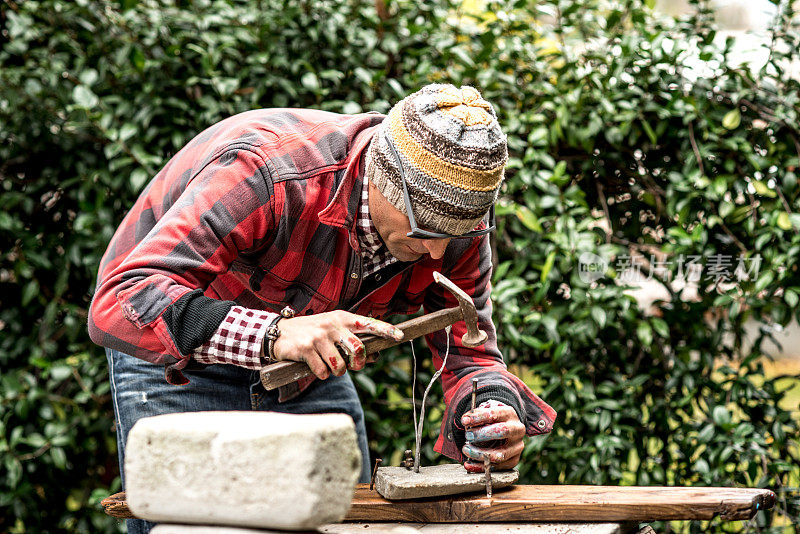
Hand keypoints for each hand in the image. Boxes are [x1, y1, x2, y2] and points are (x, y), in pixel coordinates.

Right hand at [271, 310, 402, 379]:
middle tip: (353, 366)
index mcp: (342, 318)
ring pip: (340, 365)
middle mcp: (332, 325)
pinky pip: (323, 371)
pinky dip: (322, 374)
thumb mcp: (333, 331)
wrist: (280, 333)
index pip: (368, 323)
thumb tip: (376, 357)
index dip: (385, 330)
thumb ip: (353, 341)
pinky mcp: (306, 349)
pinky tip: (316, 367)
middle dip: (358, 364)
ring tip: (331, 367)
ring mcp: (318, 336)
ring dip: (337, 372)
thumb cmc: (313, 333)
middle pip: (358, 349)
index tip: (400, 336)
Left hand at [461, 399, 524, 472]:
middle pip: (502, 431)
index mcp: (509, 414)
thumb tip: (466, 420)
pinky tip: (468, 464)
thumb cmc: (493, 419)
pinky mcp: (514, 460)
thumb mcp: (486, 411)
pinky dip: (480, 467)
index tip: (464, 421)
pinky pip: (497, 467)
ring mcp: (517, 446)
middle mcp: (517, 430)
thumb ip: (477, 414)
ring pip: (500, 454)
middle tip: (467, 436)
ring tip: (466, 450)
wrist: (507, 428)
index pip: (494, 414)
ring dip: (479, 453)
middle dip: (481, 434)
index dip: (478, 417)